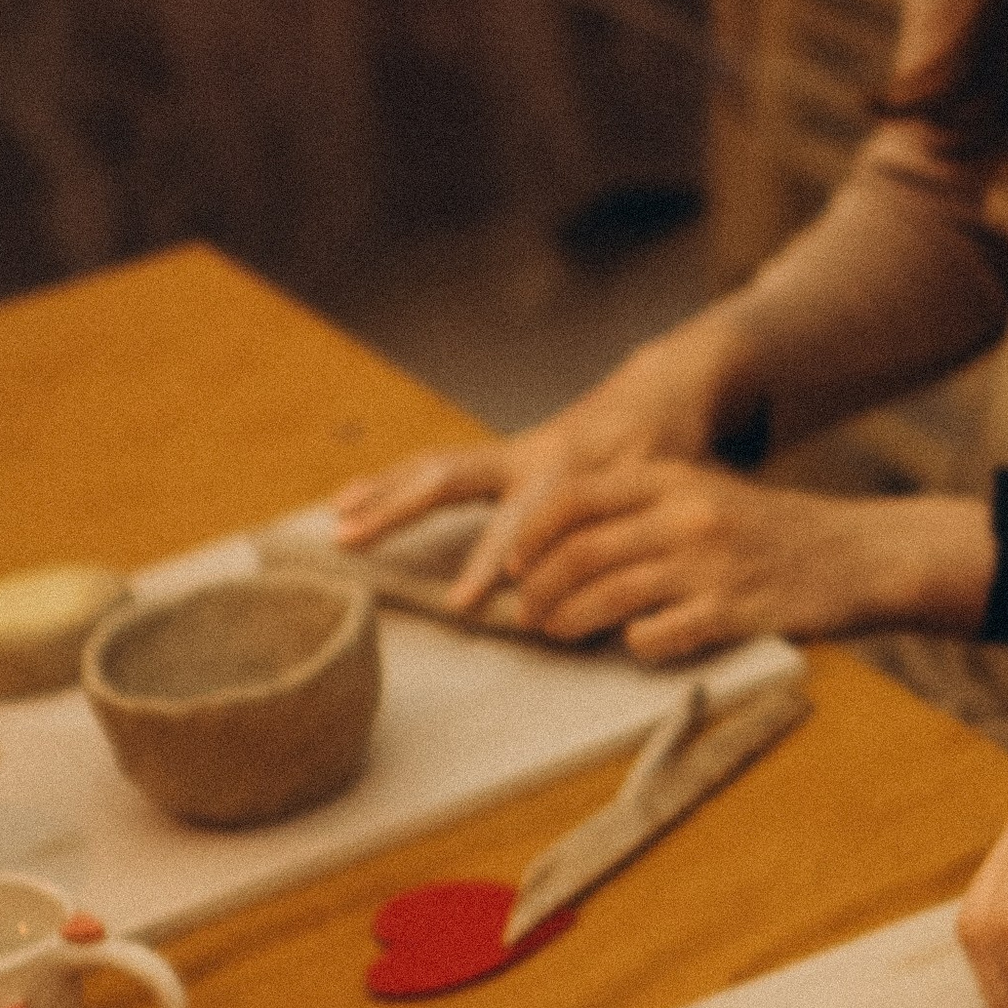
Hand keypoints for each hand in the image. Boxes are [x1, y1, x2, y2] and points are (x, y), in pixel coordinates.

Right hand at [332, 315, 748, 611]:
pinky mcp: (495, 453)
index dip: (496, 558)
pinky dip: (388, 481)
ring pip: (434, 466)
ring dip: (381, 493)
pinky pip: (432, 464)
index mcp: (573, 472)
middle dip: (401, 511)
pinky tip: (349, 499)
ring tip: (338, 522)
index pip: (525, 519)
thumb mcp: (666, 497)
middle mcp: (531, 456)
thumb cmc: (669, 458)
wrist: (662, 395)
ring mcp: (508, 450)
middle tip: (354, 539)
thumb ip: (635, 546)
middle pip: (452, 477)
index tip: (462, 599)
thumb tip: (617, 612)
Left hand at [494, 466, 991, 663]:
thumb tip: (561, 546)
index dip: (531, 533)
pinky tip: (635, 643)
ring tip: (556, 633)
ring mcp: (709, 565)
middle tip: (525, 613)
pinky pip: (655, 636)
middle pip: (579, 553)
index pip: (575, 496)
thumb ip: (643, 510)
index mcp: (675, 479)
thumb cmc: (772, 532)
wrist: (857, 556)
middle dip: (537, 589)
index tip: (512, 563)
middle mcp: (686, 515)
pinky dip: (633, 644)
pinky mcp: (731, 613)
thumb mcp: (706, 495)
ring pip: (606, 597)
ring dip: (568, 622)